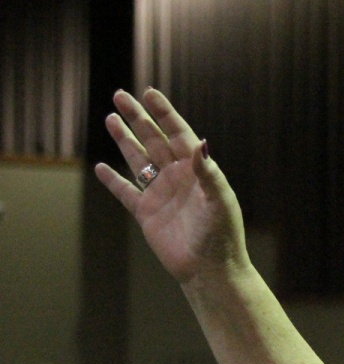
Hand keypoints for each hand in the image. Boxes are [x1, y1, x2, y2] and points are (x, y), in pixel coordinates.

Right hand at [94, 89, 248, 286]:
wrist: (210, 270)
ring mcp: (161, 194)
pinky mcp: (147, 214)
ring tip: (111, 118)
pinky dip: (113, 181)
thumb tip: (200, 143)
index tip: (149, 93)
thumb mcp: (220, 201)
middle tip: (120, 95)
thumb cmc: (222, 235)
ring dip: (125, 140)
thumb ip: (209, 172)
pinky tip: (101, 167)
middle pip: (154, 140)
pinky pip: (126, 192)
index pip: (178, 134)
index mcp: (197, 171)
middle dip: (138, 118)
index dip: (164, 113)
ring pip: (138, 160)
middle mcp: (178, 178)